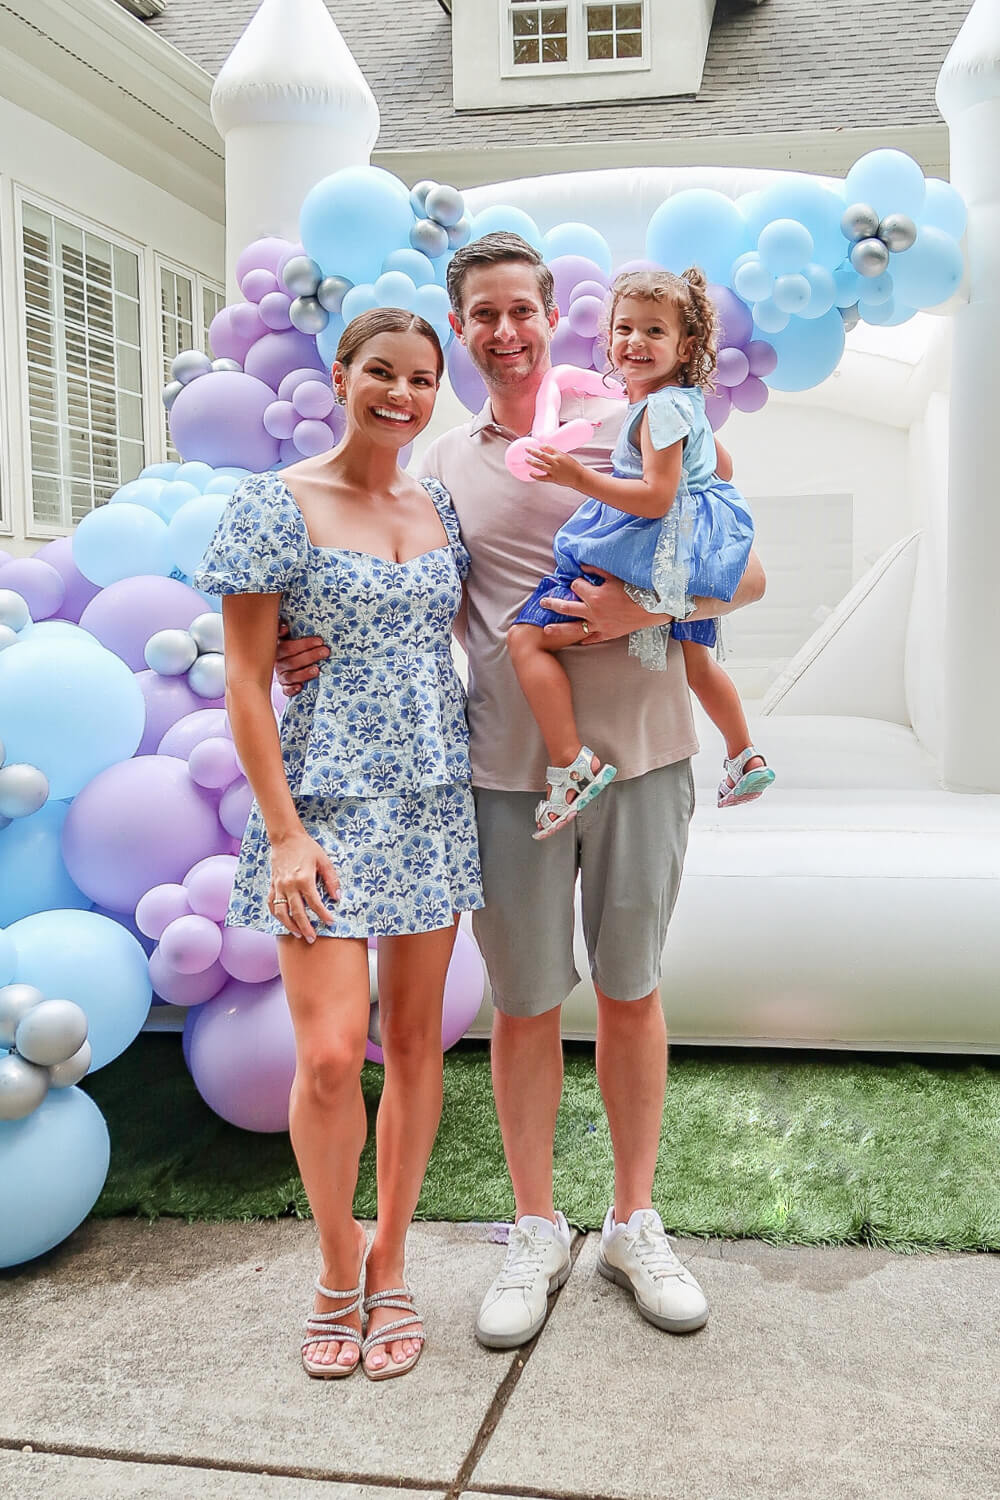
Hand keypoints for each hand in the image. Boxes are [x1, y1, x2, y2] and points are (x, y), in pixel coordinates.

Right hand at [268, 831, 340, 940]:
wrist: (286, 838)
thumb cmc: (307, 848)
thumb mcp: (324, 861)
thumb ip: (331, 880)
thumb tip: (337, 897)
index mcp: (304, 879)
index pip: (315, 903)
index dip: (324, 915)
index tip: (331, 923)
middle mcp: (289, 885)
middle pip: (297, 912)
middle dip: (306, 927)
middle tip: (312, 938)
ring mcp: (279, 886)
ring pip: (281, 912)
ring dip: (289, 925)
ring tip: (298, 934)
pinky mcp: (272, 885)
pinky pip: (271, 904)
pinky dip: (276, 914)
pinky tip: (283, 921)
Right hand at [275, 620, 328, 697]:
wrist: (288, 662)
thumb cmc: (293, 647)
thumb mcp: (289, 636)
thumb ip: (284, 630)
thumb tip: (285, 628)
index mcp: (279, 650)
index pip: (289, 647)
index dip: (304, 644)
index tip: (320, 641)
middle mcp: (278, 663)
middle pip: (292, 661)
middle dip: (310, 656)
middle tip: (325, 652)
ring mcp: (281, 676)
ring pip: (290, 676)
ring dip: (304, 673)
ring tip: (317, 670)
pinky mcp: (285, 687)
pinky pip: (286, 691)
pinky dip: (292, 689)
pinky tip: (300, 687)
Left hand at [524, 446, 585, 488]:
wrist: (579, 477)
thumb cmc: (574, 467)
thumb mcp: (566, 456)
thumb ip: (557, 454)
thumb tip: (547, 451)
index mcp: (559, 455)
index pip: (548, 447)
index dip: (541, 446)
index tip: (538, 446)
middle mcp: (555, 461)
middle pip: (541, 455)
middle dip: (532, 451)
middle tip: (526, 449)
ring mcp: (553, 470)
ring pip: (539, 465)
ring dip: (531, 462)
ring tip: (526, 459)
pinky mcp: (553, 478)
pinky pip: (541, 477)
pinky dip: (535, 475)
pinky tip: (530, 473)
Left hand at [540, 569, 672, 647]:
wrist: (652, 608)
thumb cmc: (635, 590)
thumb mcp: (615, 576)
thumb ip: (597, 569)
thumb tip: (582, 565)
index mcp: (594, 595)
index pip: (576, 586)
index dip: (576, 582)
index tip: (579, 582)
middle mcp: (592, 611)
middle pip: (566, 607)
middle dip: (553, 604)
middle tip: (542, 603)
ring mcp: (598, 624)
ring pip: (573, 627)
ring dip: (559, 628)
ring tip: (546, 629)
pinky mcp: (607, 634)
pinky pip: (592, 638)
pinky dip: (584, 639)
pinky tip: (578, 641)